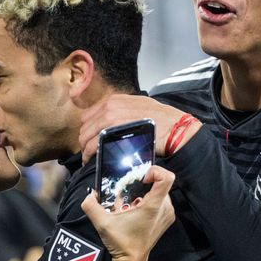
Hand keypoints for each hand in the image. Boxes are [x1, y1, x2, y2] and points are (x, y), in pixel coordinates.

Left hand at [79, 95, 200, 163]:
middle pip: (85, 126)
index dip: (89, 129)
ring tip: (89, 158)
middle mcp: (110, 107)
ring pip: (87, 136)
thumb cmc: (161, 120)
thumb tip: (110, 122)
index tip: (91, 138)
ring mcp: (110, 119)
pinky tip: (93, 160)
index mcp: (115, 100)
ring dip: (85, 149)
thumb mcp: (140, 107)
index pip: (89, 115)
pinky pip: (94, 145)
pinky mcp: (113, 133)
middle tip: (88, 151)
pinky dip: (90, 154)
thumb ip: (123, 111)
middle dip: (85, 140)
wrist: (175, 127)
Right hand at [81, 166, 175, 260]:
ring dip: (146, 192)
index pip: (167, 177)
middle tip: (130, 191)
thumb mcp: (102, 223)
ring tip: (132, 202)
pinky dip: (149, 200)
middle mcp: (164, 209)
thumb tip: (89, 195)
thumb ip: (91, 205)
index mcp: (153, 206)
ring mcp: (167, 214)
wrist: (132, 260)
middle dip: (144, 183)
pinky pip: (161, 200)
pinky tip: (136, 209)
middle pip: (161, 183)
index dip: (155, 171)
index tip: (141, 177)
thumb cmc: (122, 243)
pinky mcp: (166, 218)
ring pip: (160, 191)